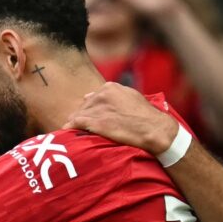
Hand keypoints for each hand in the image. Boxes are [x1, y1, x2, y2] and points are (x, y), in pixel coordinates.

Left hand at [63, 82, 177, 154]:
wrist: (155, 129)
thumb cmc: (146, 116)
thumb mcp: (131, 98)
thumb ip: (113, 96)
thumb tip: (92, 96)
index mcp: (110, 87)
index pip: (91, 98)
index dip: (90, 110)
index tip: (90, 118)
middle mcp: (102, 95)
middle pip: (83, 107)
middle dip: (82, 117)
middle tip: (79, 128)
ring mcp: (98, 108)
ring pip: (78, 115)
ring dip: (75, 124)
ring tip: (70, 133)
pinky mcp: (96, 122)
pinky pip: (76, 123)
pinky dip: (70, 128)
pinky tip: (67, 132)